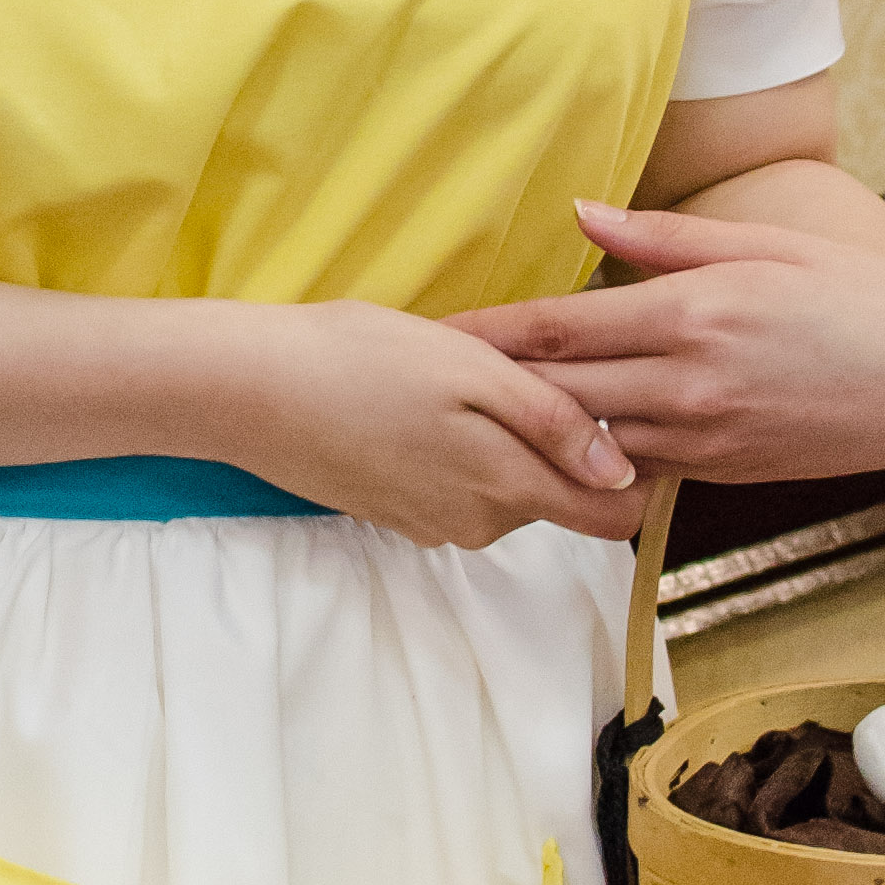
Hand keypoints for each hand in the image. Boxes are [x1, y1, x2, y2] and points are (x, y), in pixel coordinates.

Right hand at [201, 297, 656, 548]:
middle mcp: (478, 523)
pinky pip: (460, 490)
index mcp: (507, 487)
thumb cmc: (360, 361)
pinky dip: (461, 452)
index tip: (618, 411)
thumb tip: (622, 474)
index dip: (634, 472)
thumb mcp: (473, 369)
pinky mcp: (399, 514)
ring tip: (464, 381)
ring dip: (507, 445)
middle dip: (562, 448)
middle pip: (561, 500)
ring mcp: (434, 524)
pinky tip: (424, 405)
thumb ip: (553, 423)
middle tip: (523, 374)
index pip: (614, 517)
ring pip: (509, 493)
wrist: (250, 392)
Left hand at [448, 207, 884, 485]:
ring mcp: (702, 437)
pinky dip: (591, 457)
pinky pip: (633, 468)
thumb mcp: (763, 246)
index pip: (559, 327)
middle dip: (488, 383)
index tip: (432, 328)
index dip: (487, 331)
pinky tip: (555, 448)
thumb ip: (661, 239)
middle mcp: (687, 384)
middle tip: (423, 376)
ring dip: (531, 429)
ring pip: (587, 439)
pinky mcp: (718, 472)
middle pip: (556, 389)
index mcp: (692, 314)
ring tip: (470, 415)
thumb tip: (579, 215)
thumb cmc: (855, 297)